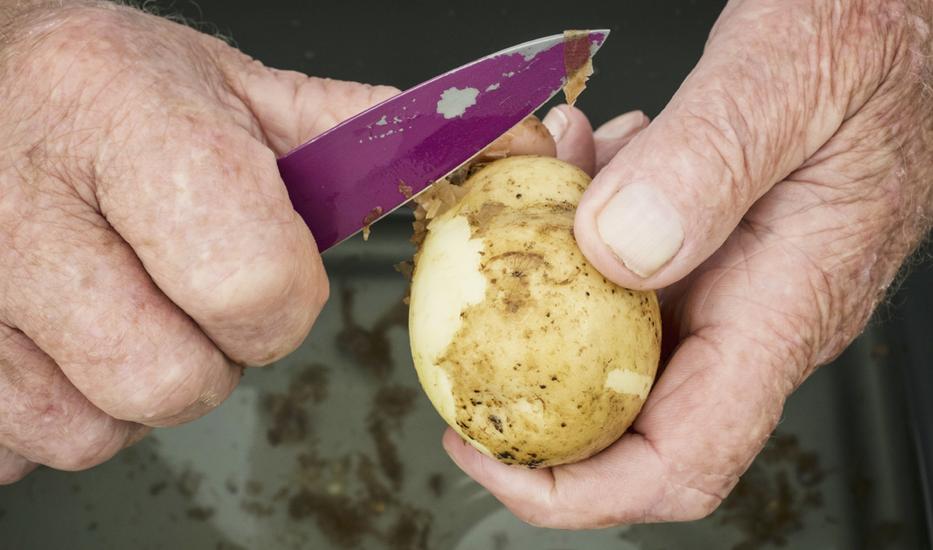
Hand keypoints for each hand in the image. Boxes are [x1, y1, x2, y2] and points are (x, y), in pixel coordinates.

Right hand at [0, 2, 396, 482]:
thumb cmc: (108, 90)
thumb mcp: (236, 88)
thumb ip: (363, 134)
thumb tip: (498, 145)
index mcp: (125, 122)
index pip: (251, 279)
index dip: (280, 297)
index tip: (266, 267)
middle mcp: (24, 208)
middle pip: (173, 379)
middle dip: (211, 352)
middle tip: (187, 288)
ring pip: (98, 425)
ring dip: (133, 382)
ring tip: (119, 299)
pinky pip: (26, 441)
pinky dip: (64, 401)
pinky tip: (59, 327)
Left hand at [444, 0, 932, 526]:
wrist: (895, 24)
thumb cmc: (871, 42)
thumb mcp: (786, 80)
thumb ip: (706, 166)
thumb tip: (612, 253)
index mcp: (784, 310)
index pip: (677, 460)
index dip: (571, 486)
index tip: (482, 451)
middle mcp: (755, 319)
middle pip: (624, 415)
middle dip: (529, 378)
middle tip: (463, 318)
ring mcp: (730, 287)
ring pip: (609, 325)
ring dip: (553, 268)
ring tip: (549, 173)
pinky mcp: (711, 249)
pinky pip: (625, 267)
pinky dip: (585, 222)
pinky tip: (586, 161)